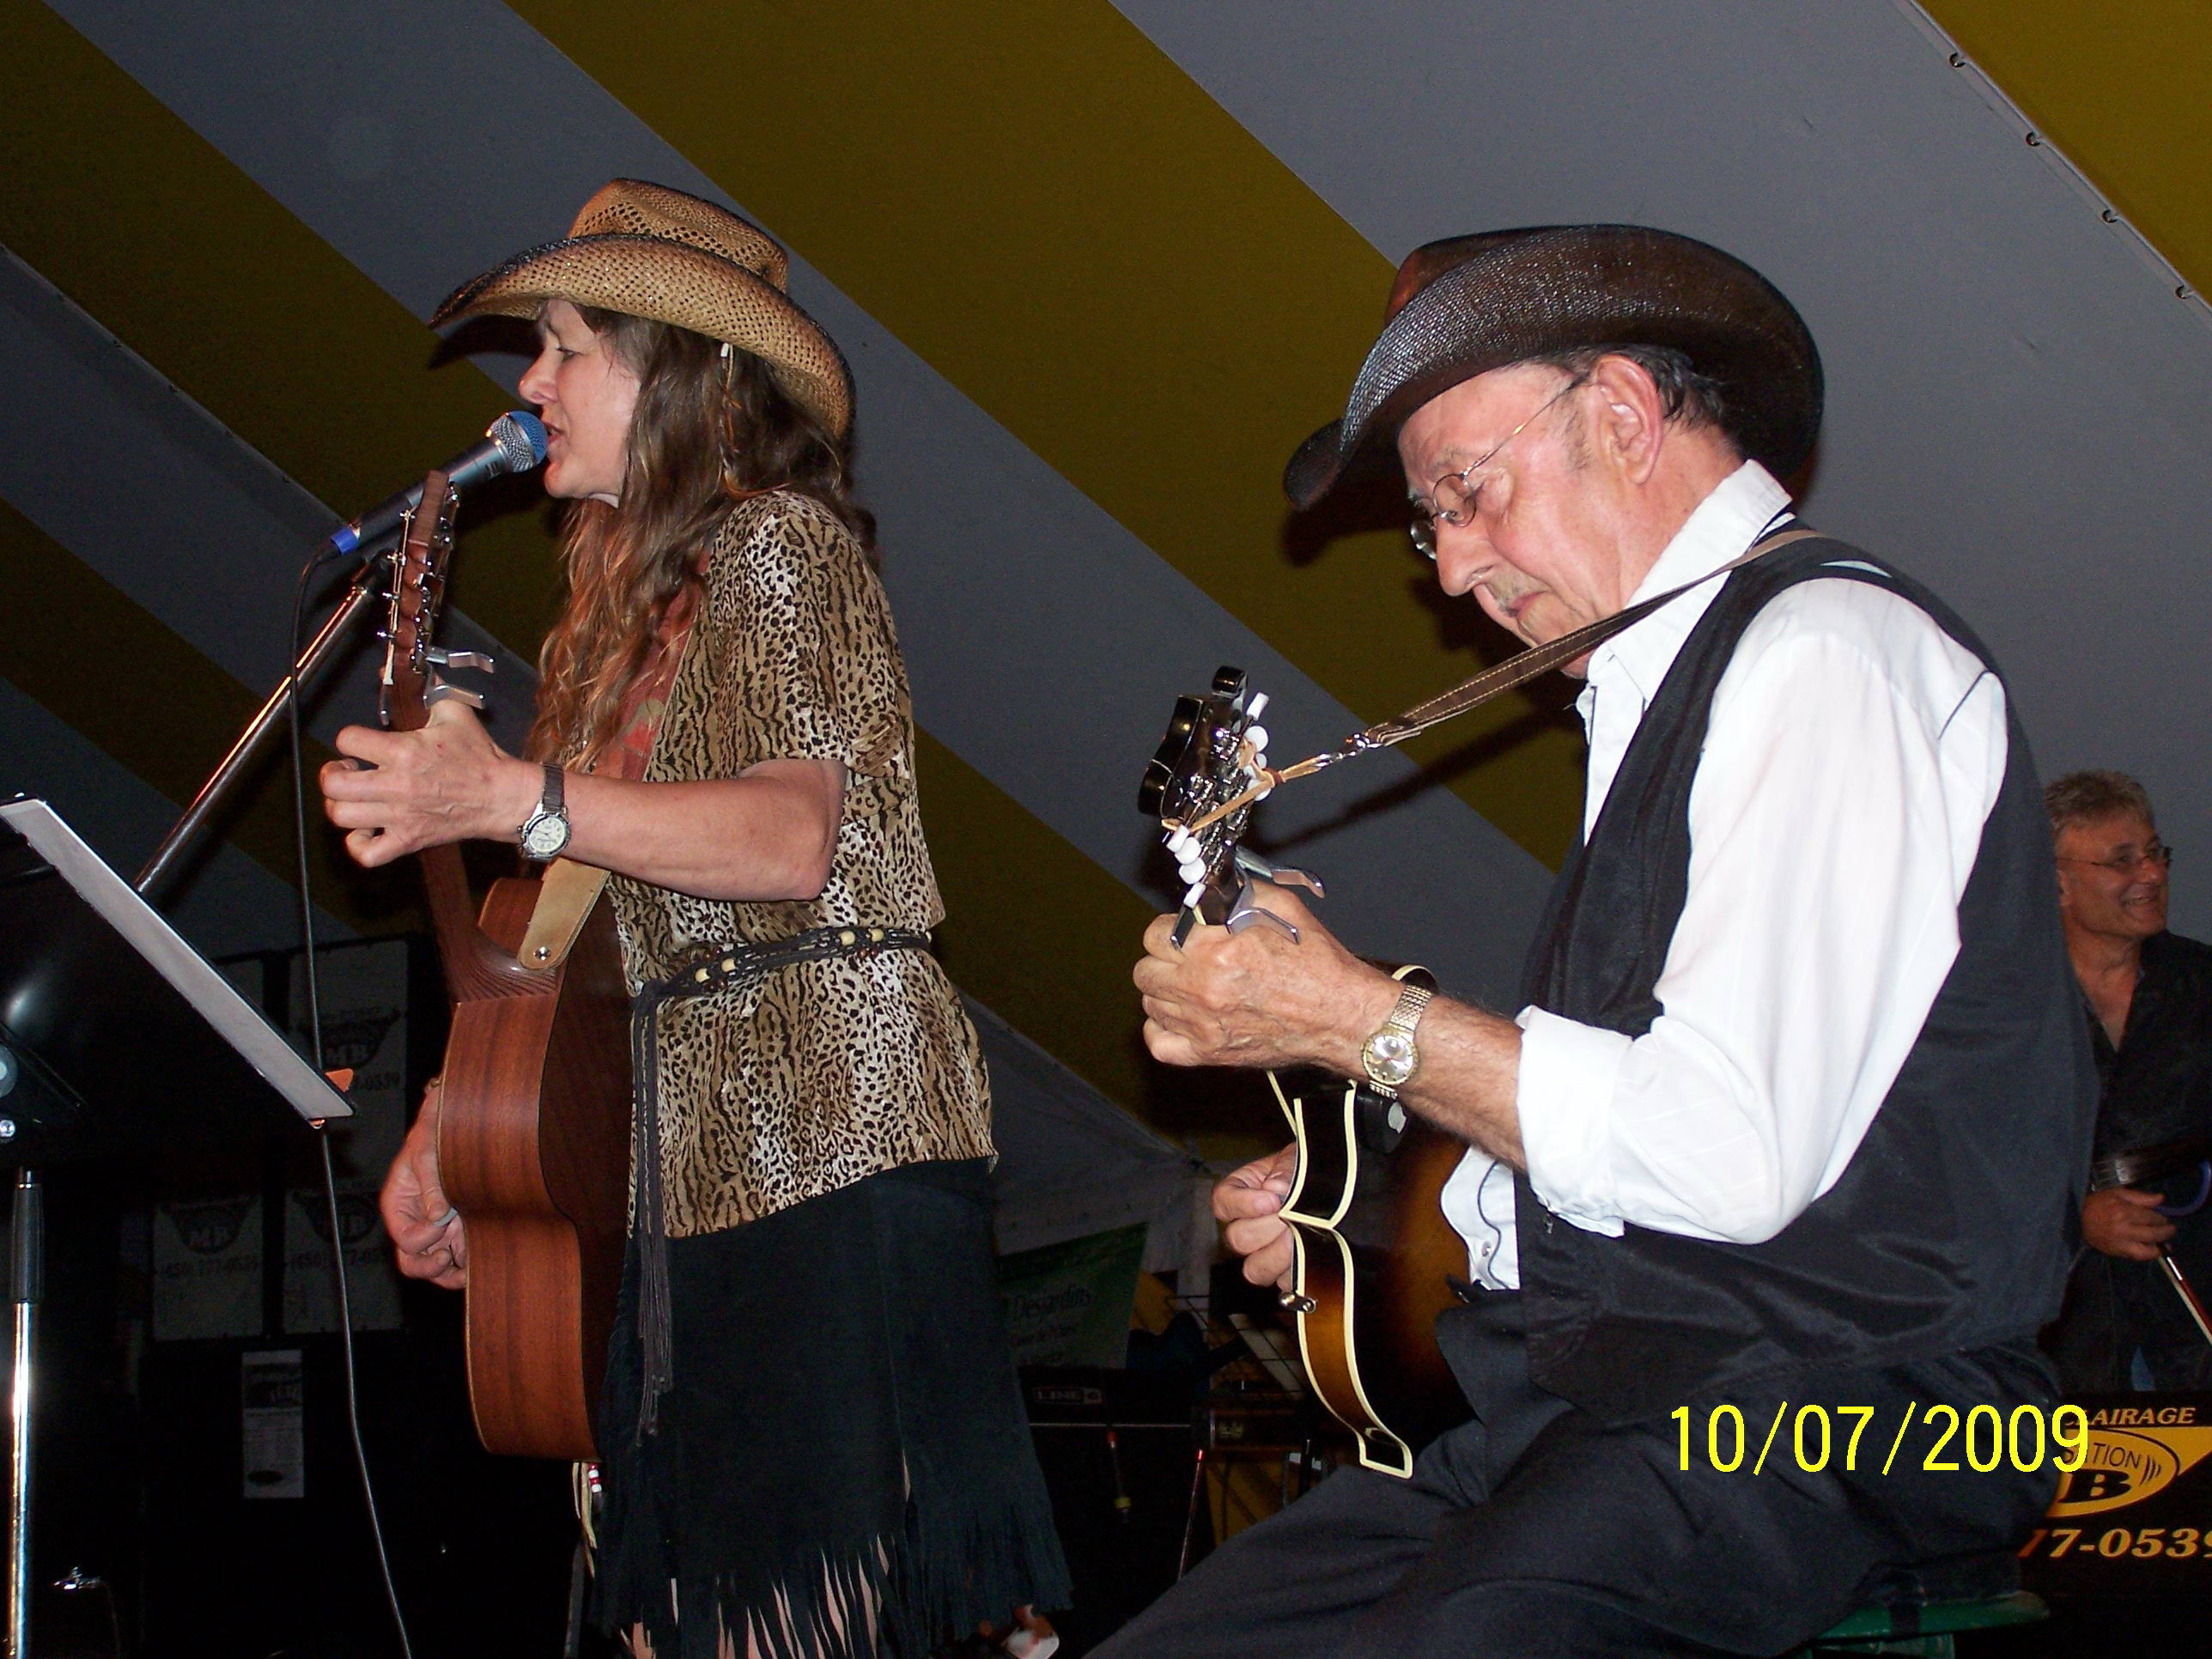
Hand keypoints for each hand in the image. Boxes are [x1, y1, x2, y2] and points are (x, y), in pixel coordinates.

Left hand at [319, 699, 538, 866]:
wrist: (501, 796)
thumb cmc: (479, 758)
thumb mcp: (455, 713)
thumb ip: (427, 692)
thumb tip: (405, 672)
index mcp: (405, 751)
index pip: (347, 740)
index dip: (349, 738)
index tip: (359, 742)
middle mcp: (397, 785)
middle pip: (334, 784)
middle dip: (333, 774)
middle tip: (347, 770)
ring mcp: (400, 816)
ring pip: (342, 817)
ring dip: (340, 805)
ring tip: (355, 797)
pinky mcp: (408, 840)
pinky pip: (367, 853)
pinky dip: (358, 844)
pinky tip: (366, 829)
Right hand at [381, 1079, 466, 1288]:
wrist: (454, 1128)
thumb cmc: (432, 1136)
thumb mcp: (427, 1152)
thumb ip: (430, 1182)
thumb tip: (437, 1214)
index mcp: (398, 1205)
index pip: (404, 1237)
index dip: (422, 1237)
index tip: (442, 1222)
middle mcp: (414, 1222)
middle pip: (411, 1260)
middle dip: (429, 1267)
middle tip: (447, 1257)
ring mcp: (434, 1229)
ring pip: (433, 1265)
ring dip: (448, 1274)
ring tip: (466, 1273)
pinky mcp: (454, 1230)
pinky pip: (456, 1257)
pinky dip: (464, 1265)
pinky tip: (478, 1265)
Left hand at [1133, 883, 1395, 1072]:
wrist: (1342, 1016)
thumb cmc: (1319, 965)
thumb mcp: (1283, 908)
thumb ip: (1240, 893)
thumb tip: (1212, 887)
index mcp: (1216, 949)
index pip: (1156, 933)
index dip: (1172, 929)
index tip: (1187, 933)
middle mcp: (1202, 987)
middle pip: (1145, 969)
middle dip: (1164, 959)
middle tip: (1187, 959)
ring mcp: (1202, 1024)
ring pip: (1150, 1003)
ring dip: (1166, 992)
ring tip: (1193, 987)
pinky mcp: (1209, 1053)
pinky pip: (1157, 1042)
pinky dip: (1163, 1029)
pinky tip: (1182, 1017)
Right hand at [1215, 1145, 1298, 1289]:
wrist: (1337, 1189)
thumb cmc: (1311, 1169)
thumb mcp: (1298, 1159)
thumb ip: (1286, 1167)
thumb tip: (1275, 1187)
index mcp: (1243, 1192)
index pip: (1222, 1202)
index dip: (1243, 1204)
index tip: (1272, 1200)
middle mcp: (1249, 1226)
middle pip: (1238, 1239)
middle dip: (1266, 1229)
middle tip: (1289, 1219)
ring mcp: (1266, 1253)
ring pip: (1255, 1270)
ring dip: (1278, 1255)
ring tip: (1300, 1237)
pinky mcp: (1287, 1273)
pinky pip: (1284, 1284)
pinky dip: (1297, 1271)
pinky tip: (1311, 1253)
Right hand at [2082, 1185, 2175, 1261]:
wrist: (2075, 1216)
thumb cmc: (2097, 1202)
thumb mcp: (2117, 1193)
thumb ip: (2140, 1197)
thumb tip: (2161, 1199)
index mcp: (2124, 1212)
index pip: (2151, 1218)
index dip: (2161, 1218)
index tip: (2164, 1218)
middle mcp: (2124, 1229)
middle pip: (2153, 1234)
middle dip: (2165, 1232)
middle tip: (2170, 1230)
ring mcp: (2119, 1242)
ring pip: (2146, 1251)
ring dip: (2158, 1249)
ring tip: (2164, 1246)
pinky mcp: (2115, 1251)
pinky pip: (2135, 1256)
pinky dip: (2145, 1254)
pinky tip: (2149, 1250)